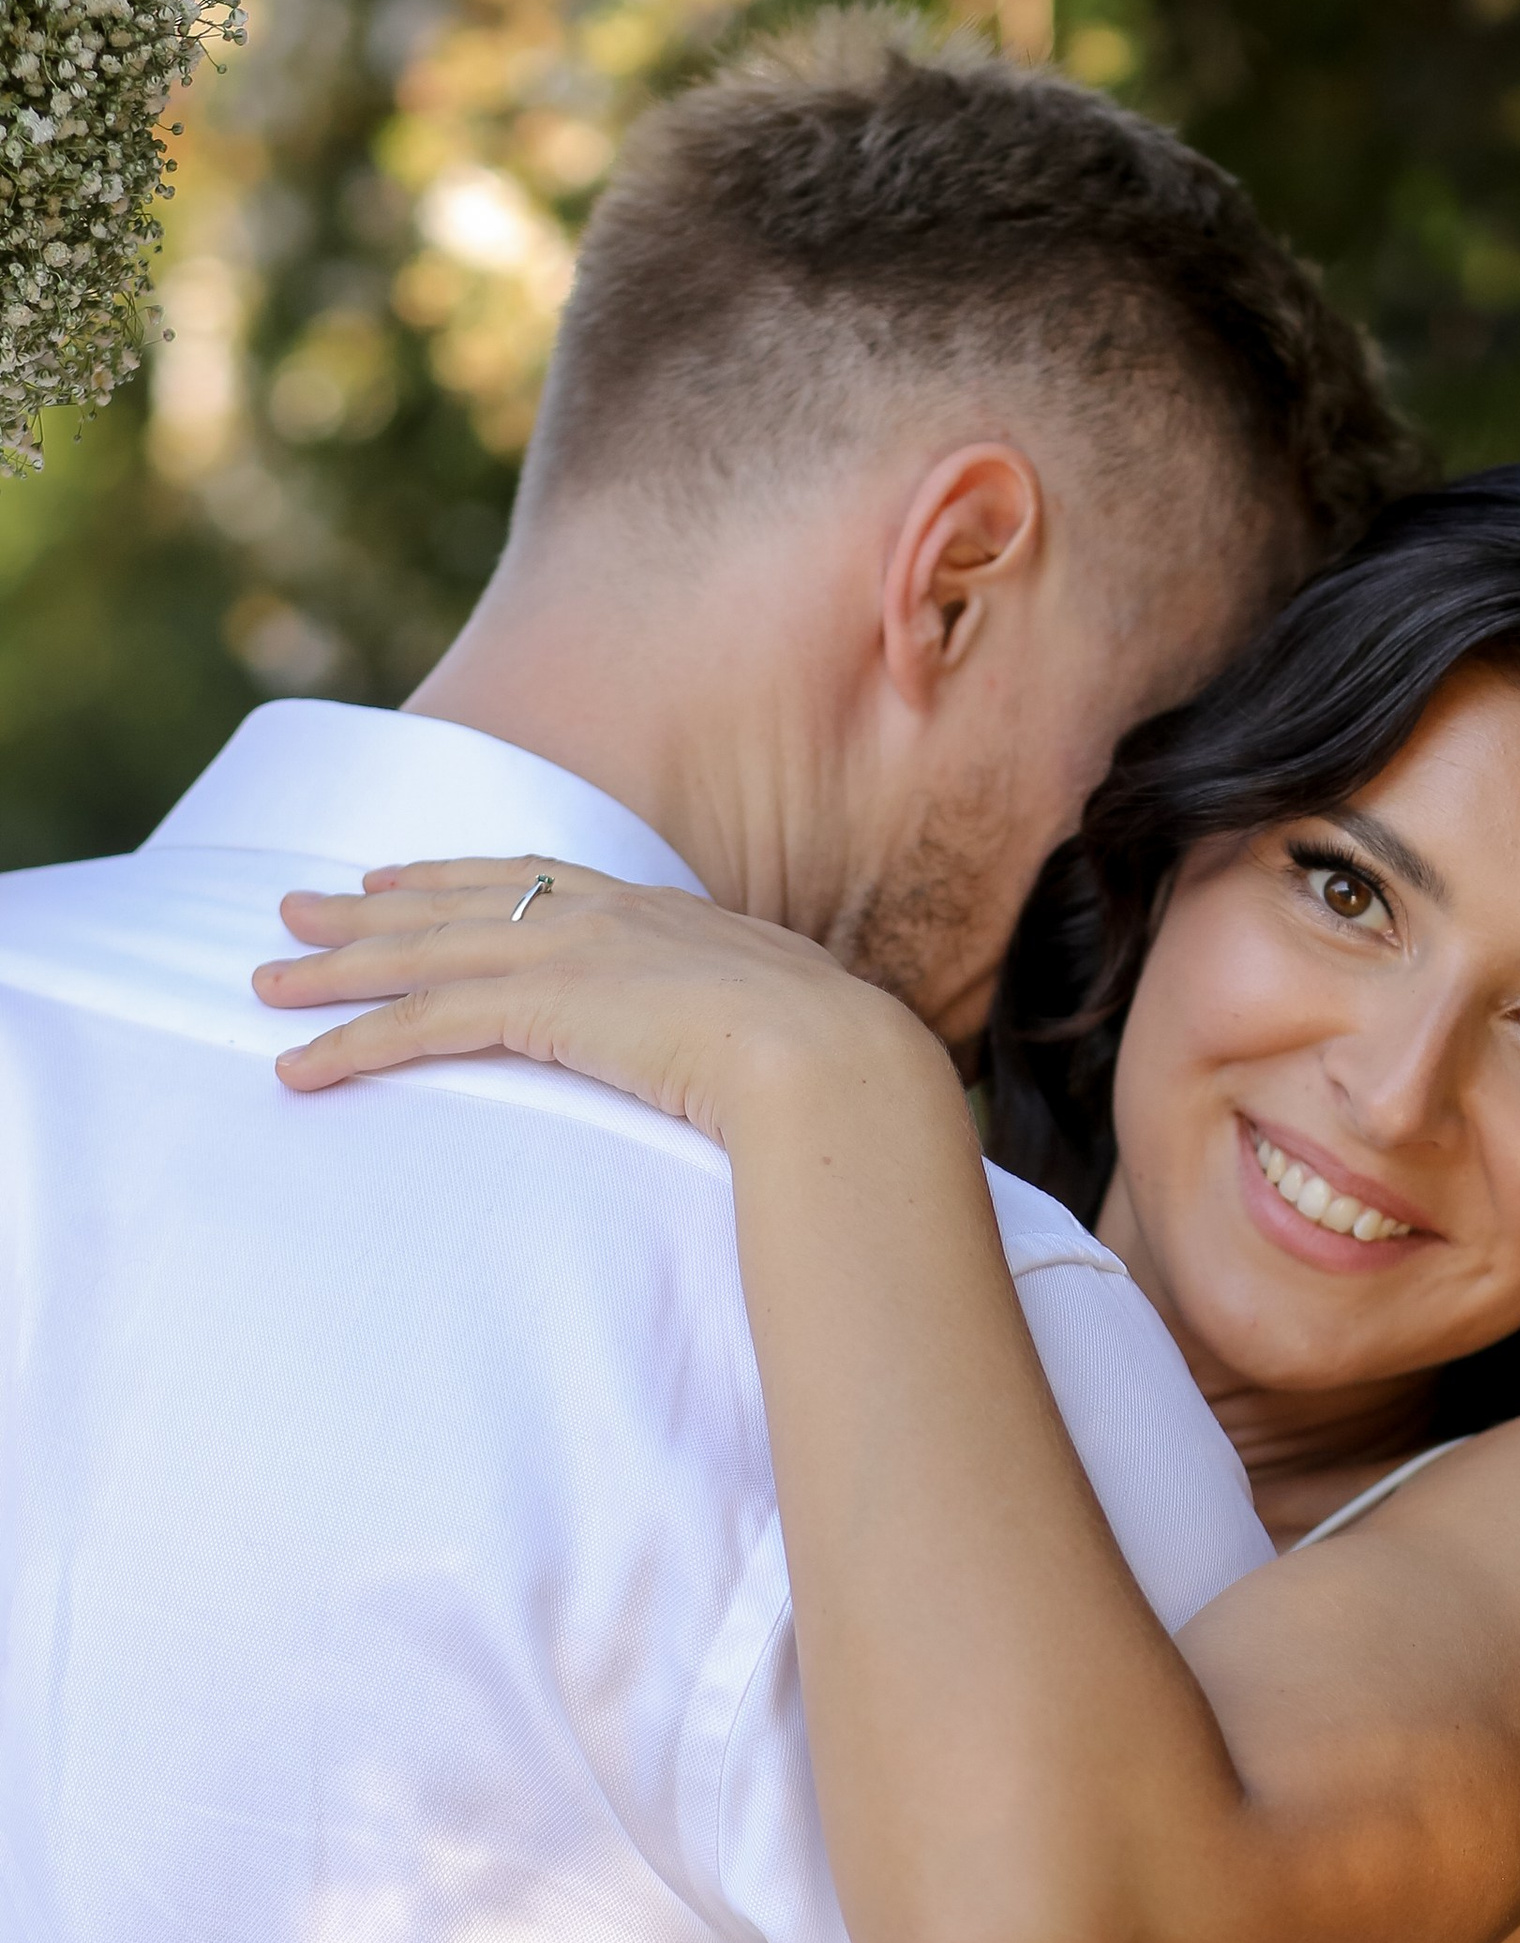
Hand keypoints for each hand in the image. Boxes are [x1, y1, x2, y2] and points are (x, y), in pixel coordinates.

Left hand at [252, 856, 934, 1146]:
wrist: (832, 1058)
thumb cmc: (829, 1059)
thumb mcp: (781, 1017)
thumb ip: (740, 1022)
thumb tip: (756, 1056)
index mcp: (654, 911)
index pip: (530, 878)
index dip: (454, 876)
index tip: (394, 878)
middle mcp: (599, 916)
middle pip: (455, 903)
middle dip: (366, 910)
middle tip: (292, 911)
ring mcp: (567, 954)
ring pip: (421, 957)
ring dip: (335, 975)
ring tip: (264, 988)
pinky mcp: (540, 1007)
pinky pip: (422, 1023)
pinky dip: (353, 1044)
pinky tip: (301, 1066)